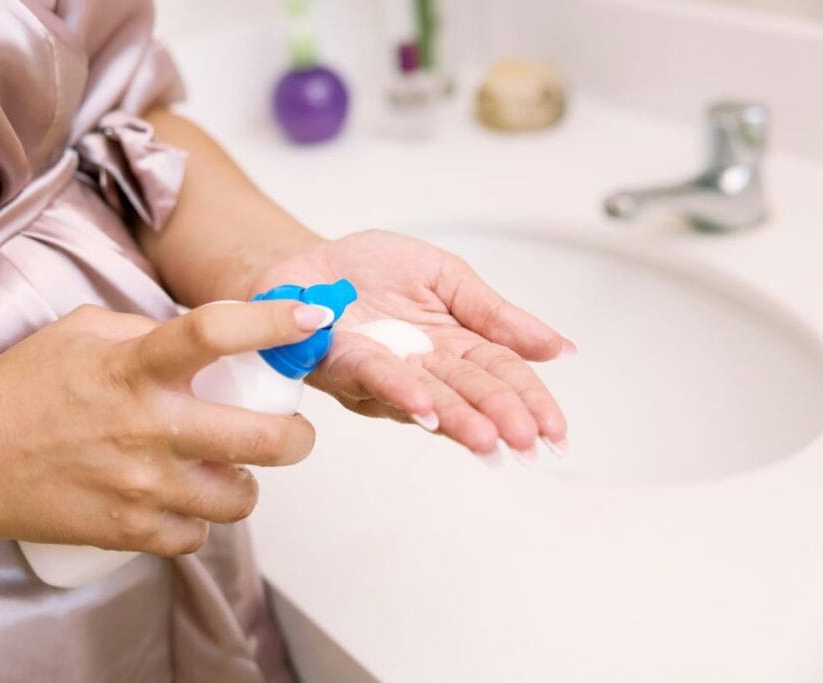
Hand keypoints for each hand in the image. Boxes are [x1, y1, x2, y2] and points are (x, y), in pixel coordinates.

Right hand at [0, 300, 329, 554]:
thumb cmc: (24, 390)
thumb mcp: (83, 332)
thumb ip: (148, 330)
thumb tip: (204, 341)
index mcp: (134, 367)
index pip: (217, 332)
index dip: (274, 321)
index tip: (311, 317)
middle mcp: (147, 427)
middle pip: (261, 440)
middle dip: (297, 437)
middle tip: (291, 432)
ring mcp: (140, 485)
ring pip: (239, 498)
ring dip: (245, 483)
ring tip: (228, 469)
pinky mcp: (128, 531)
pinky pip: (197, 537)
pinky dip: (198, 521)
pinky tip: (182, 500)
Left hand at [250, 230, 573, 457]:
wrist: (310, 263)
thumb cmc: (372, 271)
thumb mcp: (447, 277)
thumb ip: (496, 314)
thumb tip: (557, 348)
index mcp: (456, 344)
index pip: (502, 374)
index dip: (530, 401)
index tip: (555, 429)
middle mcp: (424, 368)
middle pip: (471, 393)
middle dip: (501, 417)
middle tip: (528, 440)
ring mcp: (385, 373)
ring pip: (428, 397)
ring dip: (459, 419)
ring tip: (489, 437)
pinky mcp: (344, 364)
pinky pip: (375, 377)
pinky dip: (402, 390)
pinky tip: (427, 407)